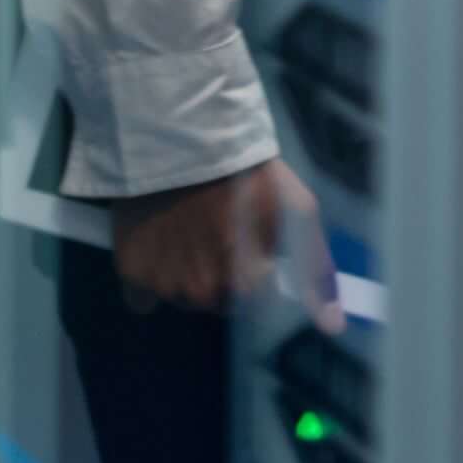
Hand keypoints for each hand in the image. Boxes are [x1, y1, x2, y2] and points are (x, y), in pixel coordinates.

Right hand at [111, 156, 333, 330]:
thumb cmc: (243, 171)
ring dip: (185, 277)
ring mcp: (163, 283)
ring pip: (180, 298)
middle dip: (219, 278)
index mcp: (247, 284)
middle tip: (214, 235)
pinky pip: (142, 297)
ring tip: (184, 234)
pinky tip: (156, 245)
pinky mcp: (129, 270)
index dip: (252, 273)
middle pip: (216, 303)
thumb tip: (333, 327)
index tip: (245, 245)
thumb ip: (315, 272)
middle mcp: (203, 293)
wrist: (176, 136)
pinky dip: (150, 276)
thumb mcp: (295, 210)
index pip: (253, 302)